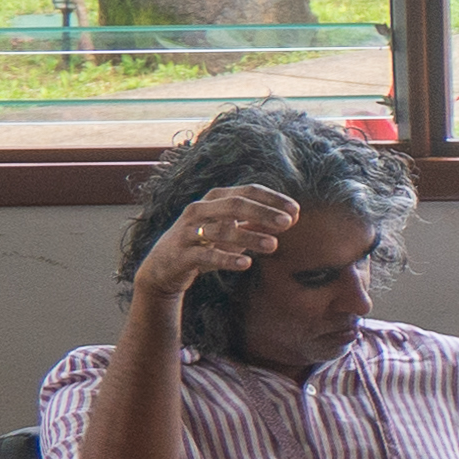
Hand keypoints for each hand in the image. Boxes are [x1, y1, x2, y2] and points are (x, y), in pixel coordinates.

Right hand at [126, 183, 293, 324]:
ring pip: (221, 230)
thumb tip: (290, 218)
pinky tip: (246, 263)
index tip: (295, 210)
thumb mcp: (230, 231)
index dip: (272, 199)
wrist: (163, 267)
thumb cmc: (203, 244)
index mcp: (214, 199)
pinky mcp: (182, 254)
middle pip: (234, 204)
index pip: (247, 191)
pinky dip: (227, 258)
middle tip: (288, 223)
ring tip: (274, 246)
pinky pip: (206, 255)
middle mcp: (200, 210)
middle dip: (263, 212)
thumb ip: (255, 222)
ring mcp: (188, 231)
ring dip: (250, 236)